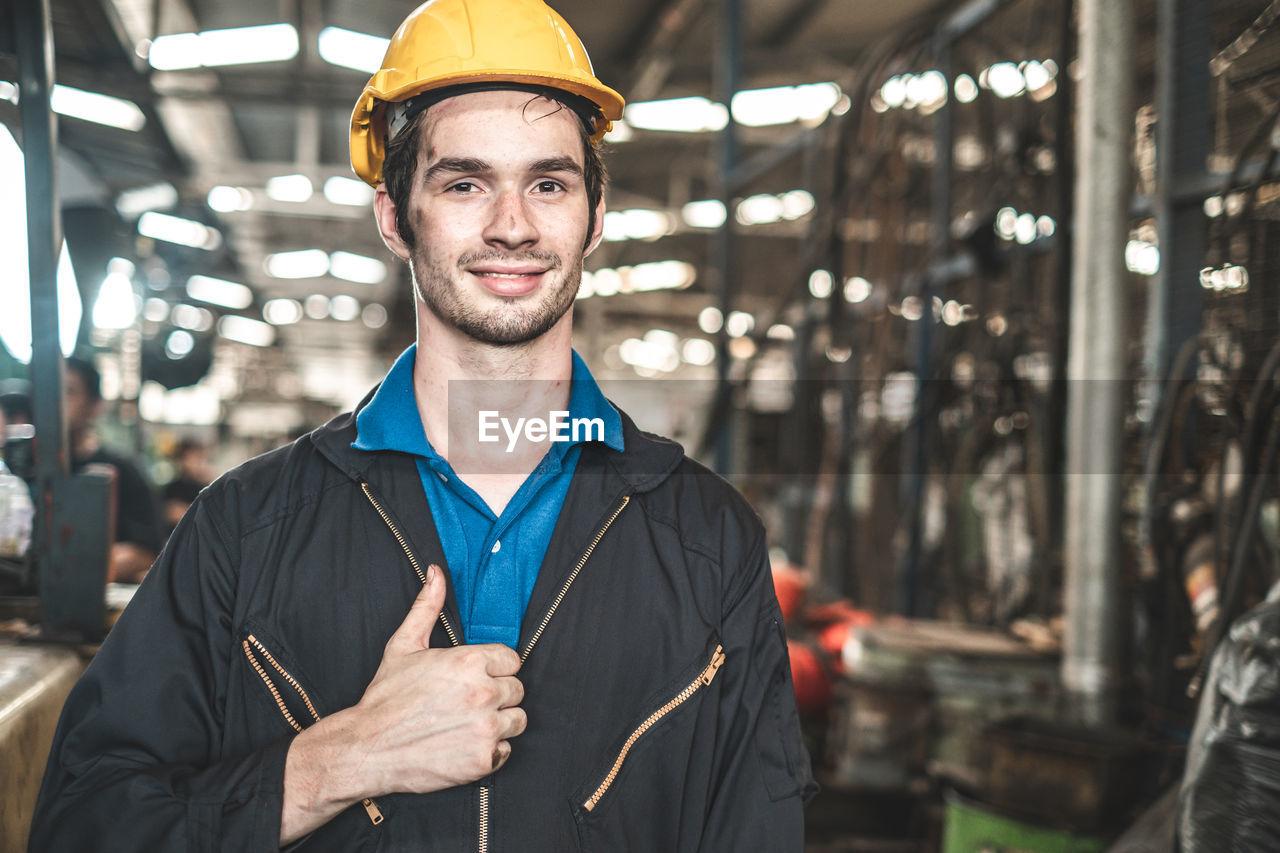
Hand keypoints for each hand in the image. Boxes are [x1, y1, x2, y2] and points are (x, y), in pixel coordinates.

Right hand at [280, 565, 524, 842]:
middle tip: (468, 703)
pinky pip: (506, 750)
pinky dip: (490, 750)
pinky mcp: (484, 759)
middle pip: (517, 690)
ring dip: (498, 722)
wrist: (366, 748)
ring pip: (517, 720)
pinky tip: (464, 745)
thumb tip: (437, 572)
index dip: (494, 668)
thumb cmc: (385, 697)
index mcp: (469, 661)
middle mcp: (483, 692)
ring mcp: (485, 727)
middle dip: (497, 695)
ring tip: (467, 724)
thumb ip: (427, 607)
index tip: (475, 678)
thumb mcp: (404, 646)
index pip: (512, 660)